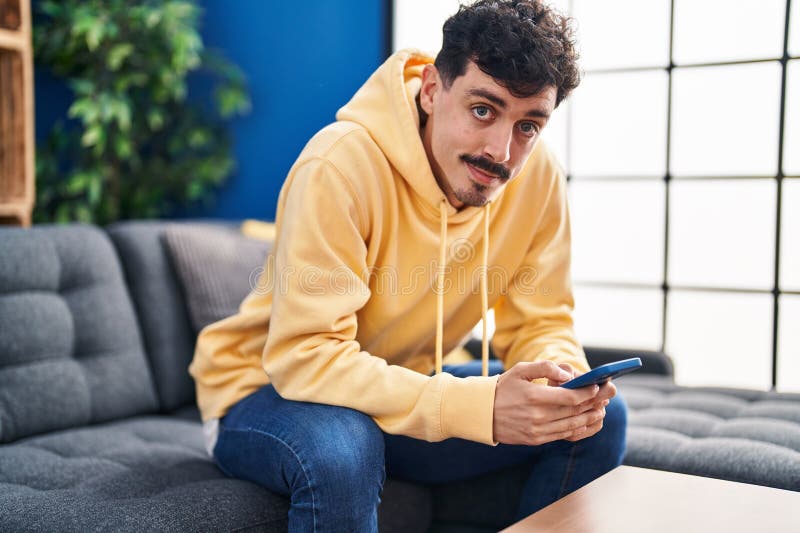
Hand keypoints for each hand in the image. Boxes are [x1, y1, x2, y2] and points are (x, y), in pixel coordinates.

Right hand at [492, 361, 615, 445]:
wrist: (482, 413)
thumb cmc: (502, 388)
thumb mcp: (520, 370)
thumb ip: (545, 367)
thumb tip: (567, 374)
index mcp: (535, 396)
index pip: (571, 397)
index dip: (588, 392)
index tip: (597, 386)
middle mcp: (538, 416)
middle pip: (575, 411)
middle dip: (593, 404)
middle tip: (607, 397)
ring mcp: (537, 430)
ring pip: (572, 426)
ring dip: (589, 418)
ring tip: (600, 411)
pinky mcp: (536, 440)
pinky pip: (562, 435)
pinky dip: (577, 429)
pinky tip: (584, 423)